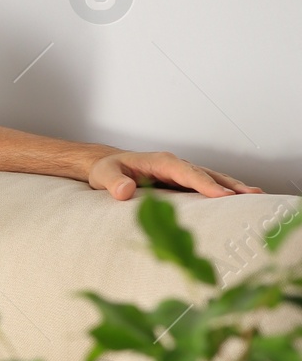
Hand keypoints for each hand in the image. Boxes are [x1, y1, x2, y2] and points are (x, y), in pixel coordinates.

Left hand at [88, 151, 260, 200]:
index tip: (222, 195)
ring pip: (211, 178)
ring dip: (232, 187)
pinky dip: (224, 190)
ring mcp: (181, 173)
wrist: (107, 166)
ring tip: (256, 196)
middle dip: (228, 184)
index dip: (204, 183)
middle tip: (251, 195)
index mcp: (160, 161)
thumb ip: (114, 182)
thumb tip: (125, 191)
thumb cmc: (107, 170)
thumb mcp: (104, 175)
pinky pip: (206, 185)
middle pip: (206, 174)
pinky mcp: (182, 183)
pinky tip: (239, 199)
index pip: (186, 172)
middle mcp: (175, 165)